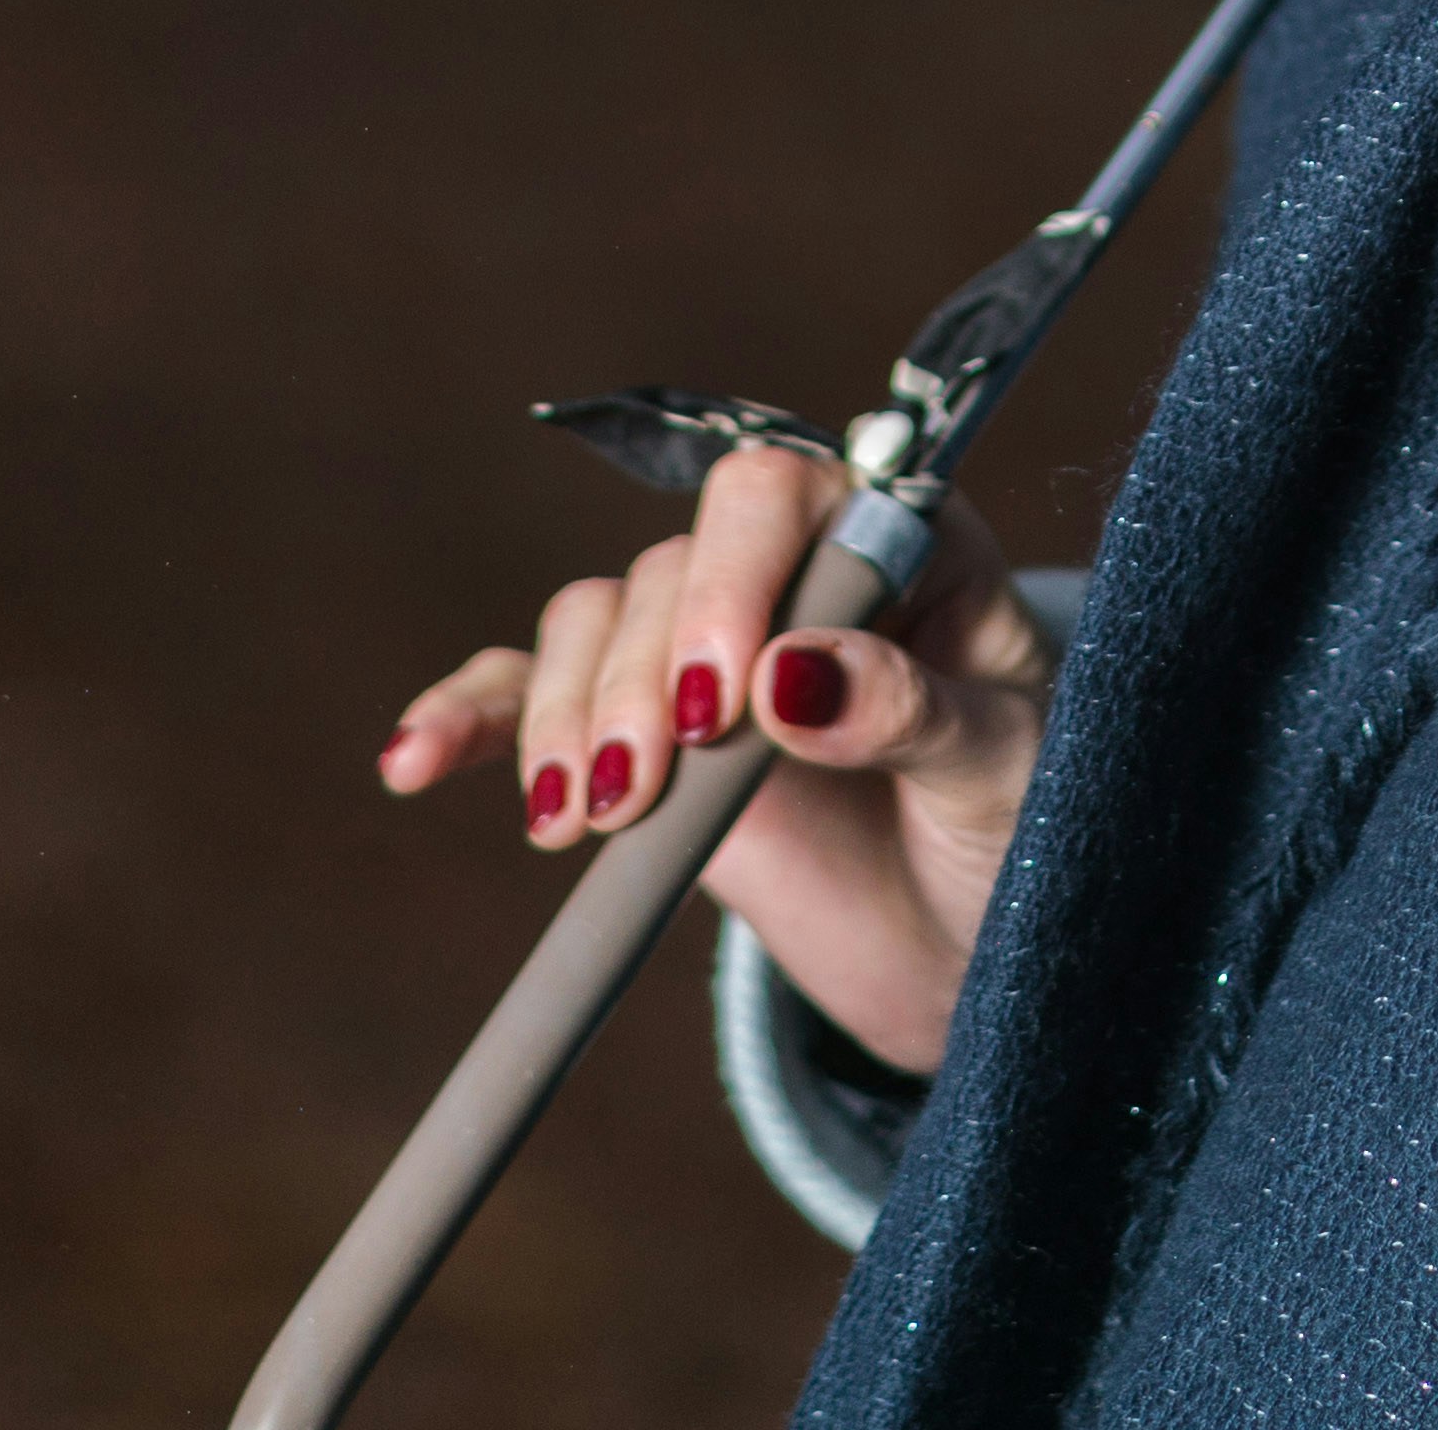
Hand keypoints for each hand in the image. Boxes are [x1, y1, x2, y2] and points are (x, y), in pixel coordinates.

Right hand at [381, 440, 1051, 1077]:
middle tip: (643, 789)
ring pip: (591, 624)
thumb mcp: (1004, 772)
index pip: (783, 496)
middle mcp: (790, 573)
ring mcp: (703, 649)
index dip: (733, 580)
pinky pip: (526, 693)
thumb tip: (791, 677)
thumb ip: (911, 711)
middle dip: (638, 672)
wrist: (973, 940)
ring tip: (583, 823)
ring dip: (568, 717)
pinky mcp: (638, 732)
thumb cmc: (1024, 831)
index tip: (725, 702)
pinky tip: (413, 761)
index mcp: (898, 541)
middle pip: (667, 564)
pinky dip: (469, 718)